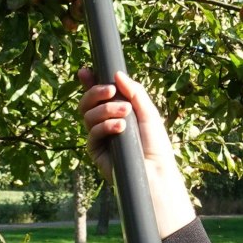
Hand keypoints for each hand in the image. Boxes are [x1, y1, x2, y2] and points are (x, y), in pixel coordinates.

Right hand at [78, 68, 195, 238]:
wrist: (156, 171)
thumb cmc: (156, 144)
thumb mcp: (148, 113)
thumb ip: (135, 92)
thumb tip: (117, 73)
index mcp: (117, 111)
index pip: (99, 94)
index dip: (89, 81)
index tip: (86, 70)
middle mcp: (105, 122)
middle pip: (88, 102)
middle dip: (95, 92)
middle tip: (111, 90)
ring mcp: (99, 136)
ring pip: (88, 115)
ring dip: (105, 109)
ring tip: (125, 113)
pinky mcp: (96, 150)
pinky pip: (92, 132)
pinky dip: (105, 126)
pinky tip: (119, 127)